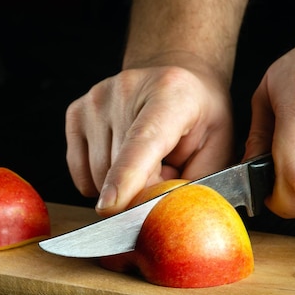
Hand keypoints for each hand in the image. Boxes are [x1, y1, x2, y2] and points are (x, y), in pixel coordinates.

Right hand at [66, 59, 233, 215]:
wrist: (177, 78)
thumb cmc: (199, 115)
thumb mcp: (218, 146)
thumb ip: (195, 182)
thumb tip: (163, 215)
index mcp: (170, 94)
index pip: (141, 141)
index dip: (125, 177)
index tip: (111, 207)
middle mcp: (126, 90)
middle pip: (118, 167)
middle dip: (140, 189)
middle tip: (164, 174)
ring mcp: (96, 100)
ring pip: (97, 175)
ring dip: (121, 185)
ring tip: (146, 163)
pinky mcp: (76, 112)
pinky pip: (80, 172)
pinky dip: (100, 180)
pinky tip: (121, 163)